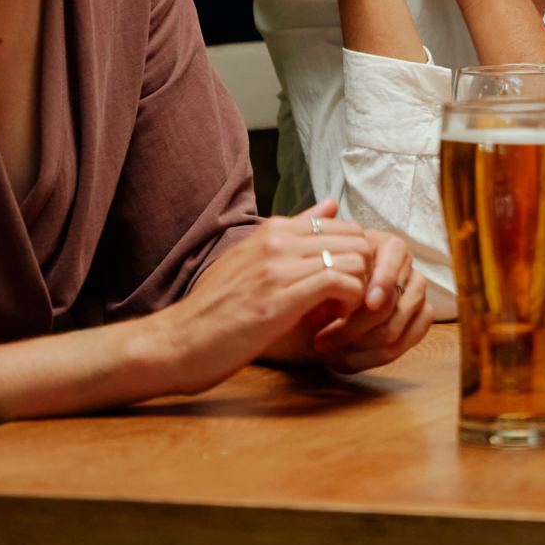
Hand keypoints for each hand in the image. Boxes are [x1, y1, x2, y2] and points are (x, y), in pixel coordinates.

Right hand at [147, 199, 376, 394]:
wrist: (178, 342)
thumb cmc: (216, 309)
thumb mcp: (252, 261)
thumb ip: (295, 232)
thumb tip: (331, 203)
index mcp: (272, 230)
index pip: (343, 224)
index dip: (356, 258)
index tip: (346, 287)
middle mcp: (277, 240)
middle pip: (357, 239)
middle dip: (366, 274)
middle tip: (351, 303)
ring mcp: (278, 267)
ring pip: (355, 259)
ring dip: (361, 292)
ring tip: (341, 315)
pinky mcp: (280, 298)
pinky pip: (341, 283)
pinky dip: (350, 306)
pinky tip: (332, 323)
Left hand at [300, 228, 432, 372]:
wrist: (324, 304)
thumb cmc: (321, 285)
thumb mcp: (320, 277)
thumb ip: (330, 281)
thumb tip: (338, 296)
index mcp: (389, 247)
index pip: (396, 260)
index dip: (384, 282)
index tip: (369, 303)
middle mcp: (408, 268)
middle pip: (392, 302)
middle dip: (356, 327)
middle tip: (324, 339)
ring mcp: (417, 293)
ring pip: (397, 327)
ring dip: (361, 344)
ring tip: (331, 348)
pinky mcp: (421, 316)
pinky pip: (408, 341)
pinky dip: (378, 355)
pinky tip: (351, 358)